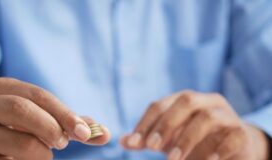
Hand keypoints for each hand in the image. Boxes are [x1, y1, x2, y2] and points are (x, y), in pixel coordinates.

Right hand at [0, 78, 110, 159]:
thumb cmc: (18, 130)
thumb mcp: (41, 119)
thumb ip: (70, 124)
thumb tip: (105, 134)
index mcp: (3, 88)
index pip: (39, 96)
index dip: (65, 114)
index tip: (86, 133)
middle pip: (22, 110)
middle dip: (52, 127)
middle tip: (64, 143)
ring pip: (21, 142)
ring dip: (43, 152)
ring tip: (45, 153)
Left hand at [121, 90, 268, 159]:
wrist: (231, 148)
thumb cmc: (194, 142)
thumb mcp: (168, 140)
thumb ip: (147, 139)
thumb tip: (122, 141)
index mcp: (184, 100)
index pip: (160, 104)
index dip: (145, 122)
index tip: (134, 143)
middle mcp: (205, 101)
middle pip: (185, 101)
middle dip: (166, 123)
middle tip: (151, 147)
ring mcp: (225, 115)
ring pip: (207, 117)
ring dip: (187, 138)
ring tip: (173, 159)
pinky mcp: (241, 132)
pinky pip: (232, 135)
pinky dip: (218, 149)